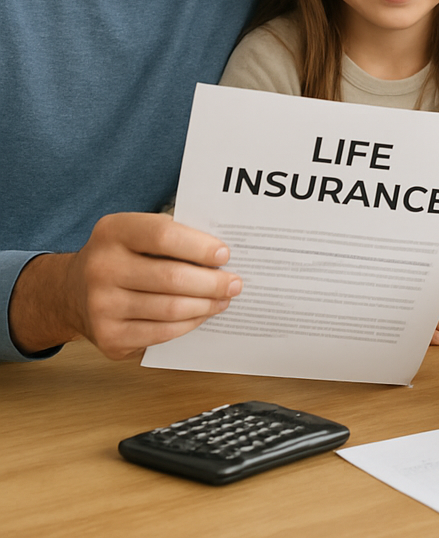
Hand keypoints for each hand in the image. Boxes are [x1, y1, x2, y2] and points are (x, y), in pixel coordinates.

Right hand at [8, 212, 240, 360]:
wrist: (73, 291)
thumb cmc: (122, 255)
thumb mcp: (137, 232)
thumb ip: (173, 236)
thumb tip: (221, 256)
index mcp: (113, 232)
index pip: (164, 236)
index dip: (199, 247)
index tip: (225, 255)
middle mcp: (101, 268)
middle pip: (171, 278)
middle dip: (212, 282)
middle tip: (235, 283)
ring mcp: (101, 306)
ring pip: (170, 309)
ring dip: (206, 305)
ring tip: (224, 299)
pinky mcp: (109, 337)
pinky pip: (161, 333)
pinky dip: (189, 324)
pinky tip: (202, 315)